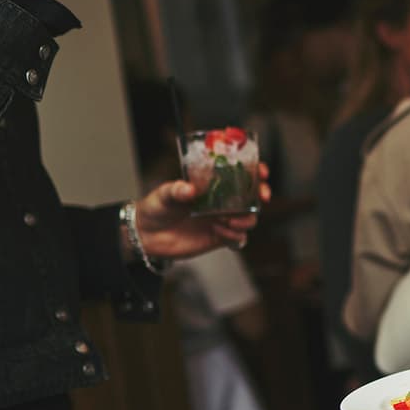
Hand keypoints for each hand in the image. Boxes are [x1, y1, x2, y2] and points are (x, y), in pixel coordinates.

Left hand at [133, 163, 272, 259]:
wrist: (147, 236)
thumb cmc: (156, 208)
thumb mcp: (163, 194)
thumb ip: (176, 190)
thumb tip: (190, 189)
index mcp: (211, 184)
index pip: (239, 174)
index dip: (256, 171)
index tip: (261, 172)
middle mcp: (221, 201)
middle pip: (252, 196)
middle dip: (261, 195)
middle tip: (261, 197)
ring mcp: (223, 219)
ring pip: (249, 218)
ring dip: (245, 219)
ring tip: (228, 220)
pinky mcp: (220, 237)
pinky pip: (238, 238)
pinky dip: (234, 236)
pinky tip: (219, 231)